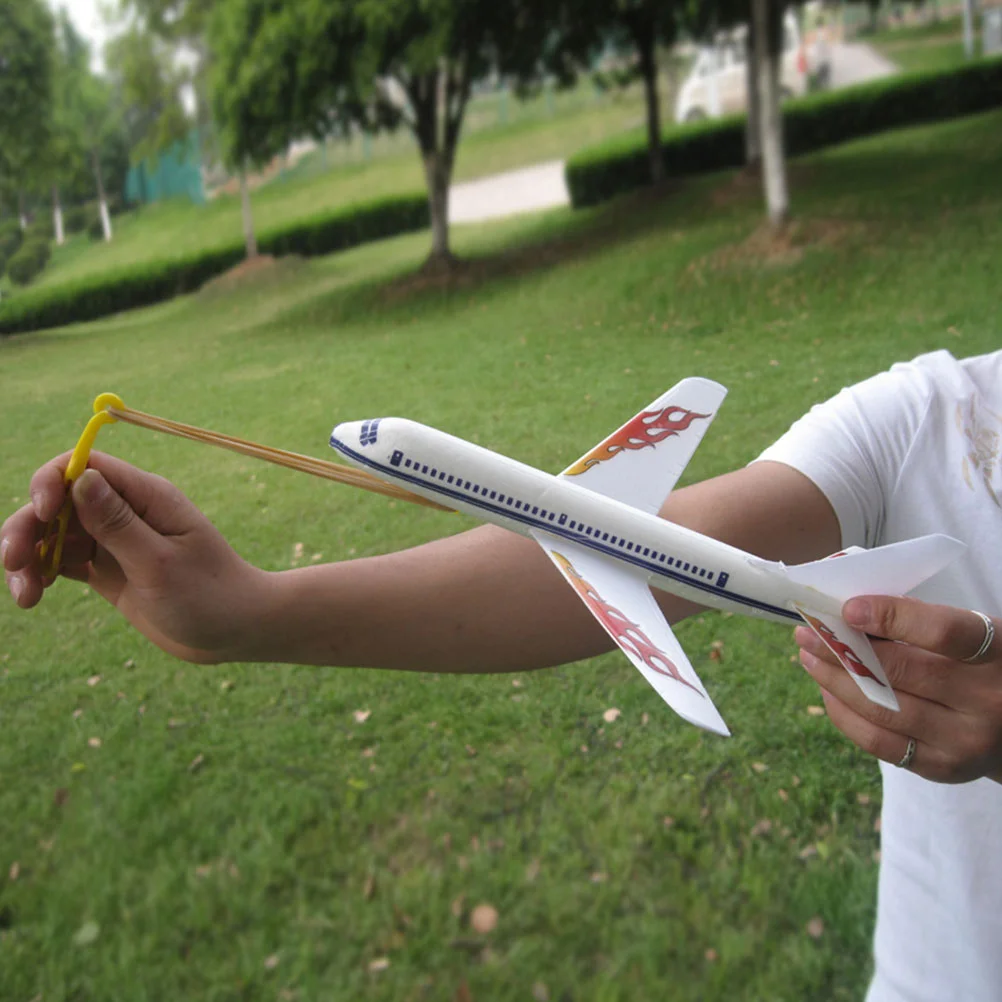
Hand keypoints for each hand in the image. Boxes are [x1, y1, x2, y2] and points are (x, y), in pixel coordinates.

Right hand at [2, 451, 271, 663]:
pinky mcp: (108, 568)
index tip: (42, 513)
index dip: (52, 481)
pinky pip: (63, 560)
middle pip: (58, 500)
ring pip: (54, 532)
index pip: (84, 465)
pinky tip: (33, 595)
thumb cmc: (209, 596)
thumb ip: (117, 524)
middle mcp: (127, 511)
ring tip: (25, 595)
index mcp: (146, 497)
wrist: (236, 631)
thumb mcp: (159, 563)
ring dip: (28, 554)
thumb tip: (80, 477)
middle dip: (28, 525)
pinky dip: (41, 572)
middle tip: (13, 562)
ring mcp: (115, 540)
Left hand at [796, 595, 1001, 783]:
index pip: (943, 632)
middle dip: (842, 649)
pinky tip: (828, 692)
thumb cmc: (983, 665)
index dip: (892, 617)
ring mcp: (965, 740)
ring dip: (834, 681)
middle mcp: (987, 701)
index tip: (849, 609)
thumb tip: (849, 610)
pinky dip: (845, 715)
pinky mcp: (944, 767)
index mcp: (998, 653)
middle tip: (807, 631)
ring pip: (882, 709)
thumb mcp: (973, 633)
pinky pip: (880, 742)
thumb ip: (922, 620)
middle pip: (900, 673)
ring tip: (809, 657)